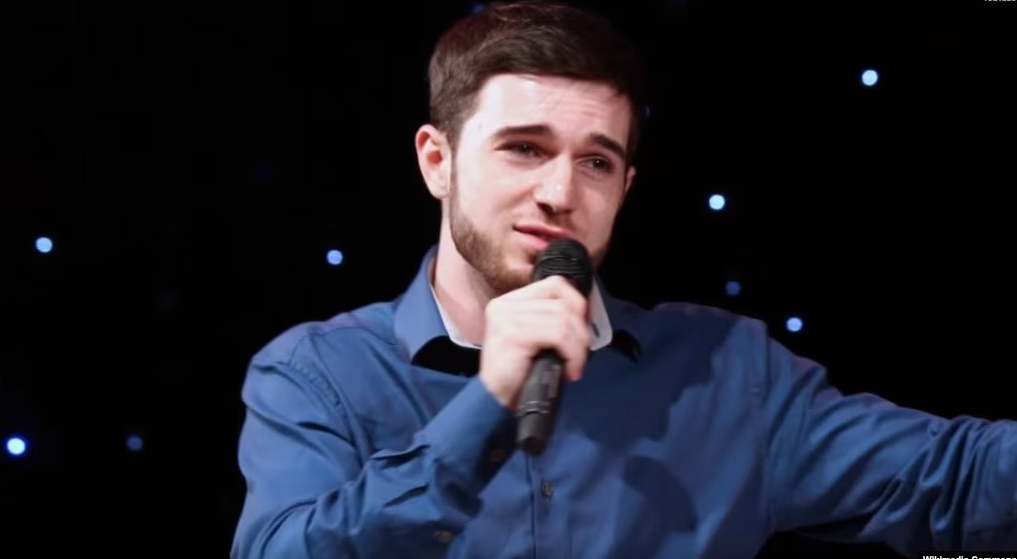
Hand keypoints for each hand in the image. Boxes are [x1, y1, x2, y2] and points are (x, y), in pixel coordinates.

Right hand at [479, 275, 591, 408]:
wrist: (493, 401)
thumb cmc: (517, 375)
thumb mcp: (534, 340)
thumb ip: (549, 320)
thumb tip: (585, 314)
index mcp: (509, 302)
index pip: (555, 284)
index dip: (577, 303)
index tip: (584, 328)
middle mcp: (505, 305)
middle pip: (562, 303)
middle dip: (580, 331)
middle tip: (580, 354)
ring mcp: (506, 318)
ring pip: (563, 320)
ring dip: (577, 348)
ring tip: (574, 366)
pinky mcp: (512, 334)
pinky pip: (558, 335)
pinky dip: (572, 354)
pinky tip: (569, 370)